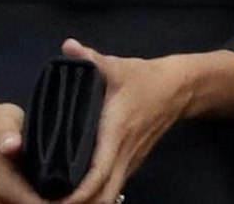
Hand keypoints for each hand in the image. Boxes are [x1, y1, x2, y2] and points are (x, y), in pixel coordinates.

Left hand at [54, 38, 195, 203]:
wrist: (176, 90)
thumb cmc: (143, 79)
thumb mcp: (116, 66)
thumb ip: (90, 59)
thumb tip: (69, 46)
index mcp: (115, 133)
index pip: (99, 172)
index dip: (80, 191)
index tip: (58, 200)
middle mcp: (123, 155)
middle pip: (104, 195)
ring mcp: (129, 162)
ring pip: (109, 194)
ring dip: (87, 202)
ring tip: (56, 202)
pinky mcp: (130, 163)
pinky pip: (112, 186)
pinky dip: (94, 195)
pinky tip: (72, 192)